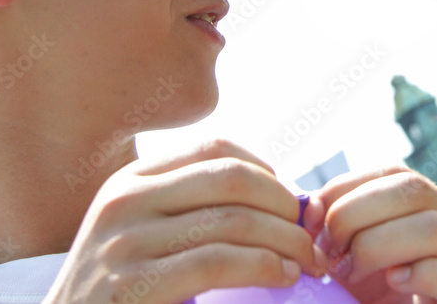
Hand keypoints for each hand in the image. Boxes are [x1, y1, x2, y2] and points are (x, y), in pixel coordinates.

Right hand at [42, 139, 324, 303]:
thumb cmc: (121, 296)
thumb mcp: (144, 237)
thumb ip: (197, 212)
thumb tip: (291, 200)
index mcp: (131, 180)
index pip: (217, 148)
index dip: (268, 172)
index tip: (294, 204)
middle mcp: (125, 200)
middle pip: (233, 178)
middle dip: (286, 204)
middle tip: (314, 235)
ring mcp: (124, 242)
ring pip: (234, 220)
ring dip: (288, 240)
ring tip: (309, 262)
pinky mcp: (133, 286)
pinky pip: (218, 262)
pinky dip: (265, 266)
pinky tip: (284, 277)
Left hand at [305, 166, 436, 303]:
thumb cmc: (365, 293)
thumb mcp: (342, 251)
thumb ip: (328, 224)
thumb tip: (309, 205)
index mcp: (423, 201)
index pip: (393, 172)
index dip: (346, 188)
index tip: (312, 221)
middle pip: (413, 190)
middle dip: (355, 216)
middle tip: (331, 251)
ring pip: (435, 228)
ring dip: (379, 248)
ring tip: (353, 272)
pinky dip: (423, 276)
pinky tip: (395, 283)